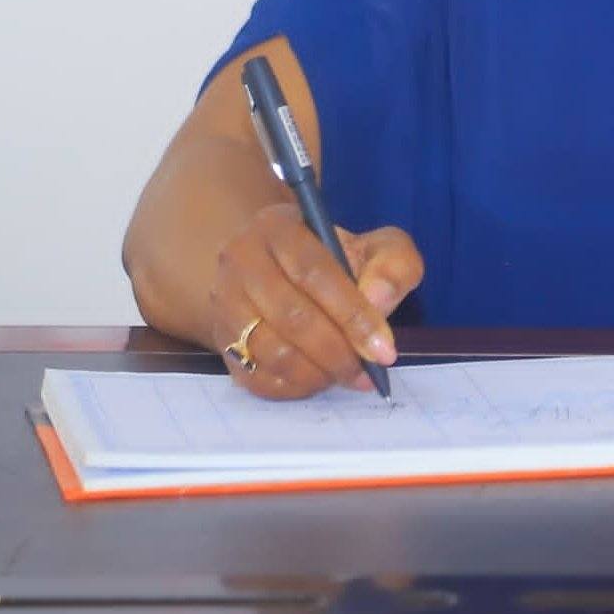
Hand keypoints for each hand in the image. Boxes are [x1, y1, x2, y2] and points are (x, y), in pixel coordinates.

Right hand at [210, 202, 423, 398]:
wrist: (282, 270)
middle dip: (337, 351)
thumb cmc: (336, 261)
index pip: (314, 272)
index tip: (384, 350)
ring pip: (271, 351)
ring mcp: (224, 303)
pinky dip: (294, 387)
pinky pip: (255, 377)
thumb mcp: (374, 248)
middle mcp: (240, 260)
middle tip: (368, 371)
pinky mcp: (220, 341)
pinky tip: (320, 379)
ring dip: (317, 372)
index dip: (352, 314)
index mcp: (277, 226)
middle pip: (290, 316)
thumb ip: (392, 265)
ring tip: (347, 374)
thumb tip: (379, 299)